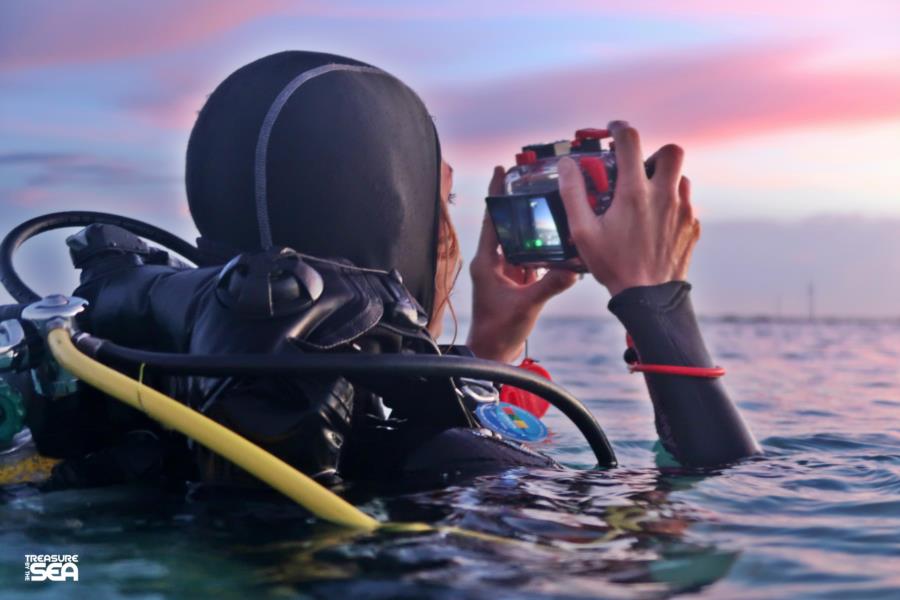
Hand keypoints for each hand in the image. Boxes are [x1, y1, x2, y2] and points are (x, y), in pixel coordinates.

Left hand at [467, 166, 577, 362]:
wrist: (492, 353)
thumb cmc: (498, 330)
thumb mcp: (527, 305)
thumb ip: (551, 284)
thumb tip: (574, 267)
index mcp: (487, 262)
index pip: (492, 219)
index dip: (496, 193)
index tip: (501, 170)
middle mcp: (493, 263)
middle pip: (508, 226)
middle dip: (521, 205)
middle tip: (535, 182)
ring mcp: (504, 272)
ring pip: (520, 242)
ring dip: (534, 228)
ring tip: (551, 207)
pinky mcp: (514, 283)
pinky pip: (529, 260)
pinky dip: (542, 251)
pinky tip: (558, 242)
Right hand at [559, 120, 699, 296]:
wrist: (649, 298)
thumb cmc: (614, 265)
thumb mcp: (582, 231)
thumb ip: (573, 193)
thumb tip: (568, 165)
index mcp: (634, 192)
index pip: (630, 141)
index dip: (619, 128)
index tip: (613, 130)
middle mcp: (664, 195)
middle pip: (671, 151)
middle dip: (654, 153)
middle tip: (638, 168)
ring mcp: (683, 210)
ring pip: (681, 178)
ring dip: (664, 180)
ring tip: (645, 199)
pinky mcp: (692, 226)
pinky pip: (686, 203)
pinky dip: (672, 204)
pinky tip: (656, 222)